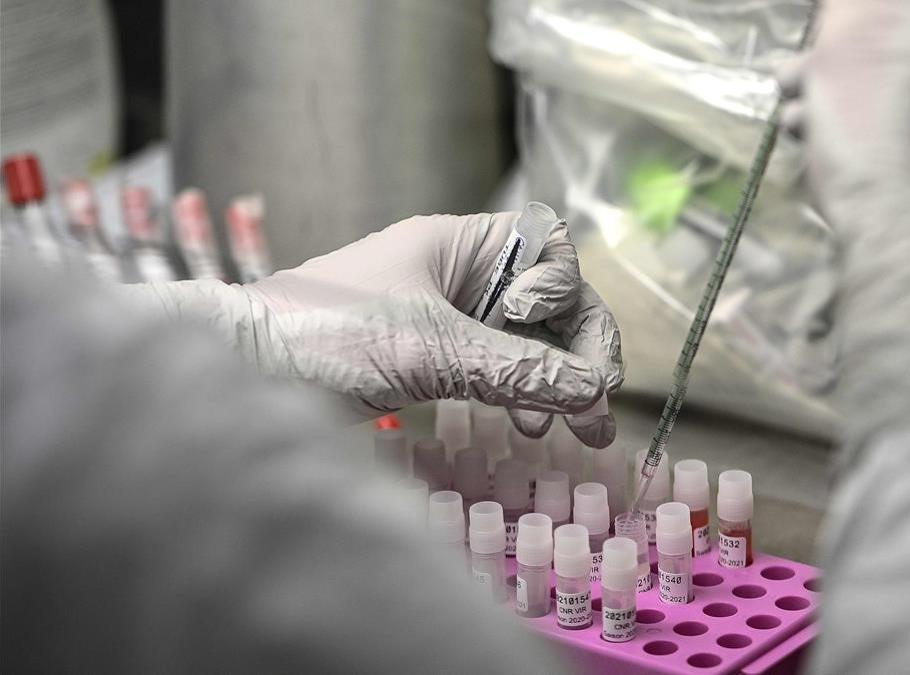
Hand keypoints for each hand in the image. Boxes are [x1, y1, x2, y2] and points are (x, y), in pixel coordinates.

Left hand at [239, 211, 621, 446]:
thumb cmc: (321, 336)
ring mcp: (447, 318)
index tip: (559, 343)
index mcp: (460, 246)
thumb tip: (591, 390)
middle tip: (598, 406)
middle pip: (549, 301)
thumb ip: (516, 369)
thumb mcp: (429, 349)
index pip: (551, 251)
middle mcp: (460, 276)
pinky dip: (522, 395)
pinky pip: (497, 370)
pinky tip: (530, 425)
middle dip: (579, 351)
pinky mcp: (431, 360)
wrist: (241, 371)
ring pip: (527, 341)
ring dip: (557, 380)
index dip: (567, 295)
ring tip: (577, 428)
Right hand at [777, 0, 909, 238]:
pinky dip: (877, 130)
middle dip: (856, 44)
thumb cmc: (894, 130)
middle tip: (802, 65)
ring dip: (852, 90)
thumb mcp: (862, 31)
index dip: (887, 3)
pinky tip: (823, 145)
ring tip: (797, 110)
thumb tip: (868, 10)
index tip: (845, 21)